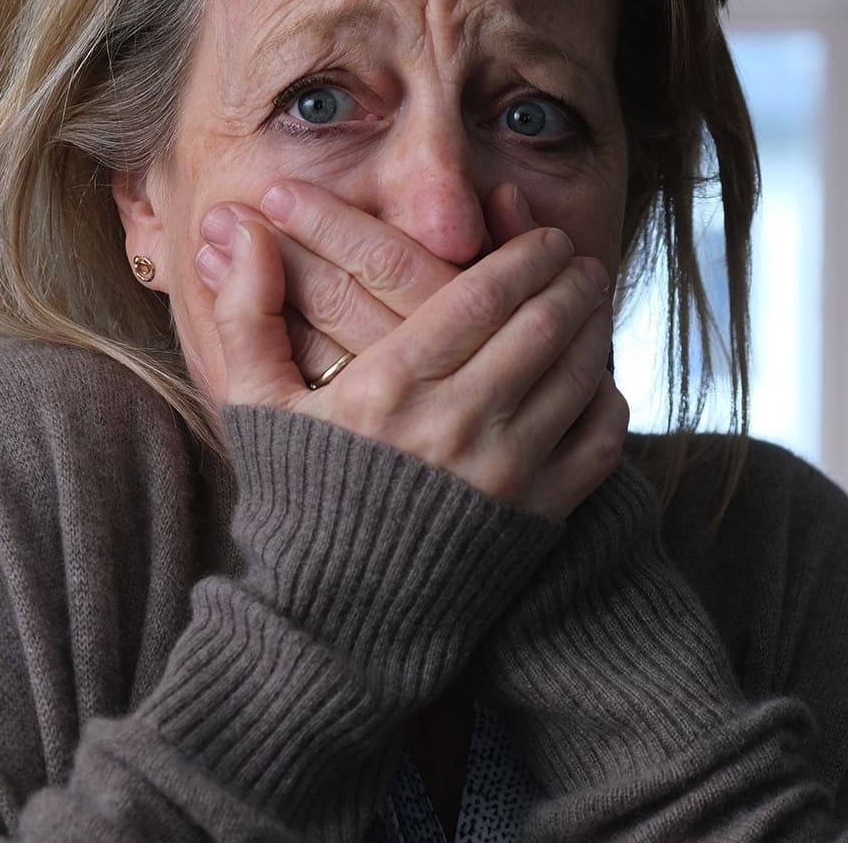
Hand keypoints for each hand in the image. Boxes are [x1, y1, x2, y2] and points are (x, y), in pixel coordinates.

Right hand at [202, 187, 625, 518]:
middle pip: (542, 324)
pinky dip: (605, 400)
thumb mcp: (257, 405)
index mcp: (389, 387)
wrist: (331, 621)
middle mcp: (455, 424)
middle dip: (569, 281)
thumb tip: (242, 227)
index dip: (523, 255)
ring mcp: (503, 473)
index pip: (481, 294)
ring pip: (577, 373)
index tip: (541, 235)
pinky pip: (597, 441)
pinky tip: (595, 379)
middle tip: (576, 261)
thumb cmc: (292, 501)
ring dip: (592, 327)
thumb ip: (249, 313)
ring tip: (591, 304)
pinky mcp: (536, 517)